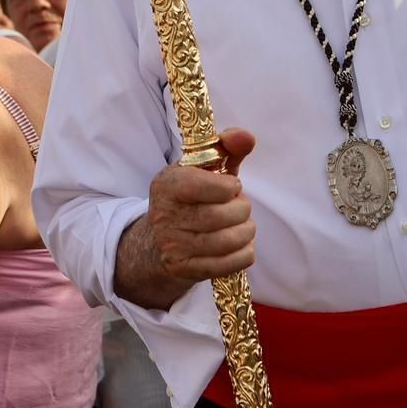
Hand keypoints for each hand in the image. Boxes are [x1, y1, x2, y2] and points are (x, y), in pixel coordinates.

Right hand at [115, 128, 257, 308]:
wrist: (160, 242)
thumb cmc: (192, 197)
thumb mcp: (203, 168)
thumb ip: (227, 147)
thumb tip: (247, 137)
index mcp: (167, 185)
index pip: (203, 185)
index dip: (228, 186)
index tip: (231, 186)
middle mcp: (165, 216)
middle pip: (223, 215)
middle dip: (241, 208)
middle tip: (237, 206)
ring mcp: (174, 246)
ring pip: (230, 240)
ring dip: (246, 230)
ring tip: (240, 224)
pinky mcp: (187, 270)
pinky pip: (232, 263)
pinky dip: (245, 252)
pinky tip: (239, 244)